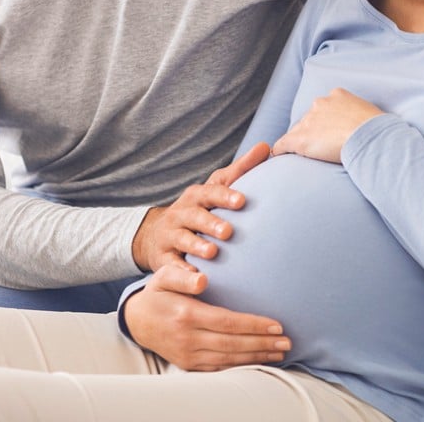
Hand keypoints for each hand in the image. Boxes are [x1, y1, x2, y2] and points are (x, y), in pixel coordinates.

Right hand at [124, 264, 290, 370]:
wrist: (136, 321)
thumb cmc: (156, 294)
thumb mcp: (162, 277)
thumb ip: (182, 276)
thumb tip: (203, 280)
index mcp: (186, 315)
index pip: (227, 322)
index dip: (253, 325)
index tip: (276, 325)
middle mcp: (188, 339)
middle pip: (232, 343)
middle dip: (262, 343)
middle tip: (287, 342)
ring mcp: (188, 355)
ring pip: (228, 359)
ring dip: (256, 356)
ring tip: (280, 352)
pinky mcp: (189, 365)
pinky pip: (219, 369)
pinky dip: (241, 366)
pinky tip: (259, 361)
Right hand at [130, 144, 269, 271]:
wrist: (156, 236)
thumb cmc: (197, 210)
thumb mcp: (214, 188)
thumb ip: (240, 170)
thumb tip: (266, 146)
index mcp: (196, 196)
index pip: (210, 192)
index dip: (225, 196)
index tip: (241, 201)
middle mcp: (181, 214)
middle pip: (195, 216)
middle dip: (210, 223)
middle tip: (228, 231)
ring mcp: (170, 236)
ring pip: (182, 239)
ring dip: (196, 246)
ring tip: (212, 253)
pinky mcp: (162, 259)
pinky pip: (170, 266)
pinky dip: (181, 271)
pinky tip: (194, 277)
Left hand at [272, 88, 383, 163]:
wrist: (369, 137)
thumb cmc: (377, 129)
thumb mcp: (369, 113)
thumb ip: (358, 115)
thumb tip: (361, 126)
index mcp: (337, 95)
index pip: (324, 108)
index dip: (326, 121)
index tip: (330, 131)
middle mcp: (320, 104)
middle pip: (310, 118)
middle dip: (314, 130)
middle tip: (322, 145)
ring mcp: (309, 121)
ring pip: (298, 131)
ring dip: (302, 141)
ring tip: (306, 154)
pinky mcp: (301, 139)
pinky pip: (284, 143)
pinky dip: (280, 149)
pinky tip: (277, 155)